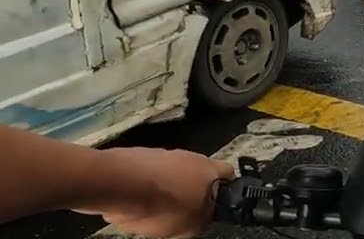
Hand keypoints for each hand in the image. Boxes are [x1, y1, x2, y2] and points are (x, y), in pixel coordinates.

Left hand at [73, 147, 233, 238]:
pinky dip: (140, 190)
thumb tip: (199, 219)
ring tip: (147, 214)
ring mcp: (164, 153)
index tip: (212, 206)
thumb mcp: (189, 227)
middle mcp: (191, 156)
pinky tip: (130, 206)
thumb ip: (199, 221)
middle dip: (187, 194)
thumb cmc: (162, 204)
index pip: (228, 174)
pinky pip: (145, 176)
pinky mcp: (139, 156)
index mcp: (210, 170)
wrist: (119, 184)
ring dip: (161, 193)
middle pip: (195, 176)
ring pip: (168, 176)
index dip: (223, 190)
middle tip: (178, 214)